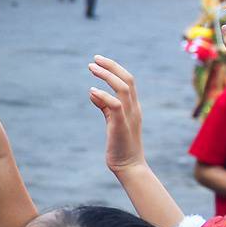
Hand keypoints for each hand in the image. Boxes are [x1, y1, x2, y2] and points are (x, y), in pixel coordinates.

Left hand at [87, 56, 146, 172]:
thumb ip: (104, 106)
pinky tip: (92, 91)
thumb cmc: (119, 145)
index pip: (128, 81)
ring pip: (123, 89)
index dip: (115, 68)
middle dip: (111, 66)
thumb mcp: (112, 121)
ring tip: (91, 68)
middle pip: (127, 80)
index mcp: (133, 107)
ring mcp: (129, 117)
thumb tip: (93, 91)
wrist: (129, 166)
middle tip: (94, 59)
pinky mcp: (121, 126)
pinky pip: (115, 106)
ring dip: (107, 76)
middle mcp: (134, 108)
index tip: (99, 61)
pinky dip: (104, 96)